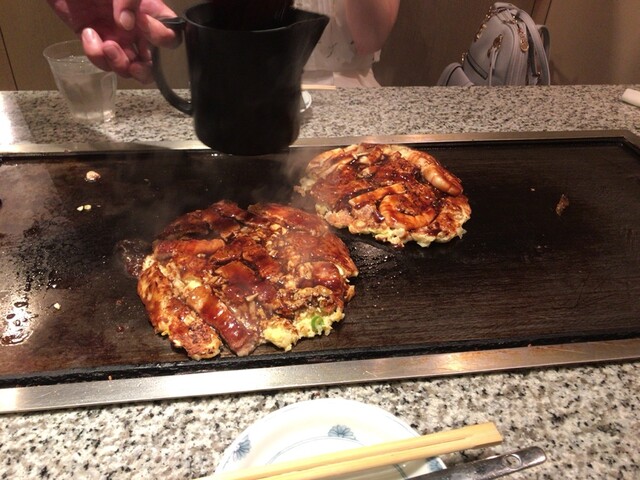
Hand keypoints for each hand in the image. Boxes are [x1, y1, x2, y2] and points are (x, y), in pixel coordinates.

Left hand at [46, 0, 177, 82]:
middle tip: (133, 65)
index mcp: (149, 13)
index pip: (170, 35)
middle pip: (152, 63)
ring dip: (118, 64)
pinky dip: (94, 53)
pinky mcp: (94, 42)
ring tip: (107, 46)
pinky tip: (88, 33)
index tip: (142, 24)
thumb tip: (127, 26)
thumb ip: (129, 0)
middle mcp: (136, 30)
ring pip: (127, 68)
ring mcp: (116, 39)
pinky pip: (100, 60)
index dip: (161, 37)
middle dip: (144, 70)